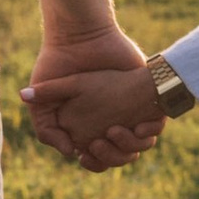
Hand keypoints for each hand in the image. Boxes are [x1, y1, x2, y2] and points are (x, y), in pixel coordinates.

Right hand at [22, 49, 162, 173]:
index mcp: (89, 125)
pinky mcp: (146, 98)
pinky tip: (135, 126)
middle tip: (98, 143)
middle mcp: (111, 121)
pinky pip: (155, 128)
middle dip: (110, 157)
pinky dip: (147, 132)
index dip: (93, 161)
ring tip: (114, 130)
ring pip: (137, 146)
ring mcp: (130, 111)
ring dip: (128, 146)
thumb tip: (69, 153)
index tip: (84, 154)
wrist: (81, 36)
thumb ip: (47, 130)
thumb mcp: (43, 102)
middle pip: (118, 156)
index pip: (97, 157)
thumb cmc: (58, 65)